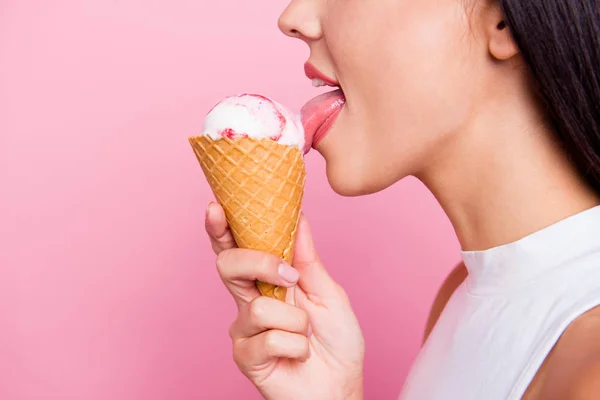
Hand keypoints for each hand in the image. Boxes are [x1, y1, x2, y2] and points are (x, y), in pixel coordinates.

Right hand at [206, 202, 364, 399]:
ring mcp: (245, 330)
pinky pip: (267, 338)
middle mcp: (250, 302)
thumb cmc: (336, 341)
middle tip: (289, 278)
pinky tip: (300, 354)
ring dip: (296, 322)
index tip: (216, 206)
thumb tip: (299, 218)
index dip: (222, 228)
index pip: (238, 249)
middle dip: (258, 263)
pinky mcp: (246, 356)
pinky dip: (297, 345)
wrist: (340, 387)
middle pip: (229, 266)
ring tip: (307, 335)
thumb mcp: (328, 293)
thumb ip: (307, 260)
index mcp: (266, 282)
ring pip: (258, 307)